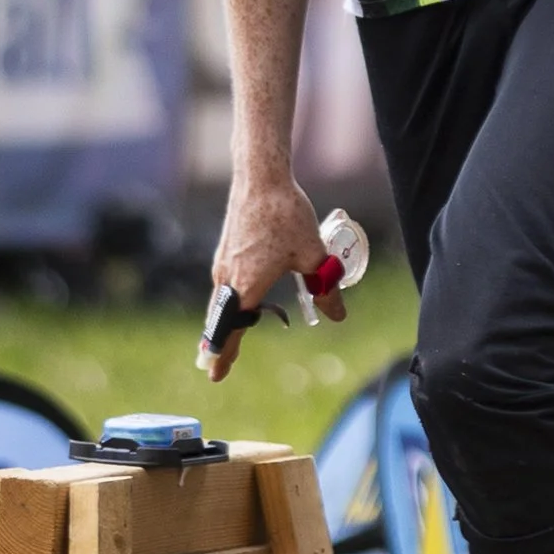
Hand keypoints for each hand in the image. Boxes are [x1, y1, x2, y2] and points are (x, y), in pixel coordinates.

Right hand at [202, 173, 328, 383]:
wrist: (260, 178)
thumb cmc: (286, 215)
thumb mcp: (313, 255)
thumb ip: (325, 288)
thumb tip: (338, 314)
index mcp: (246, 286)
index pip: (231, 330)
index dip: (225, 355)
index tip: (216, 376)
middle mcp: (228, 277)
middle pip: (219, 320)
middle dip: (218, 344)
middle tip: (215, 366)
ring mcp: (223, 262)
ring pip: (220, 301)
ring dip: (222, 321)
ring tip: (221, 338)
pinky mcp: (225, 249)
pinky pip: (223, 284)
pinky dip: (226, 301)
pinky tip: (236, 299)